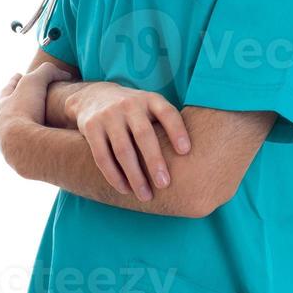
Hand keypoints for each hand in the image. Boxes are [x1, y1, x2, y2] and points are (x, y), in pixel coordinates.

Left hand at [0, 64, 72, 154]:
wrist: (20, 144)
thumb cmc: (25, 110)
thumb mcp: (36, 81)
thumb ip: (48, 71)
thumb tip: (65, 74)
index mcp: (3, 105)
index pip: (8, 90)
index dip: (14, 81)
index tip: (18, 75)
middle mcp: (2, 123)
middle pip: (5, 110)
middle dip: (12, 104)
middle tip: (20, 100)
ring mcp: (8, 141)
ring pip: (13, 129)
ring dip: (21, 125)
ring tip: (32, 124)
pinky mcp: (18, 155)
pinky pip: (24, 145)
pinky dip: (31, 141)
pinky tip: (39, 143)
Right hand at [70, 82, 191, 202]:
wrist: (94, 97)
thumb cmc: (135, 111)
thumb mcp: (151, 107)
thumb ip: (169, 124)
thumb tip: (201, 154)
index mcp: (150, 99)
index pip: (167, 113)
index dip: (177, 131)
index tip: (186, 152)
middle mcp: (130, 105)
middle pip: (144, 135)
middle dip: (155, 162)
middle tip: (165, 185)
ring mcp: (109, 116)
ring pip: (123, 150)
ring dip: (135, 176)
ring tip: (146, 196)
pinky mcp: (91, 127)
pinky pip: (102, 156)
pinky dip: (114, 176)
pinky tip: (125, 189)